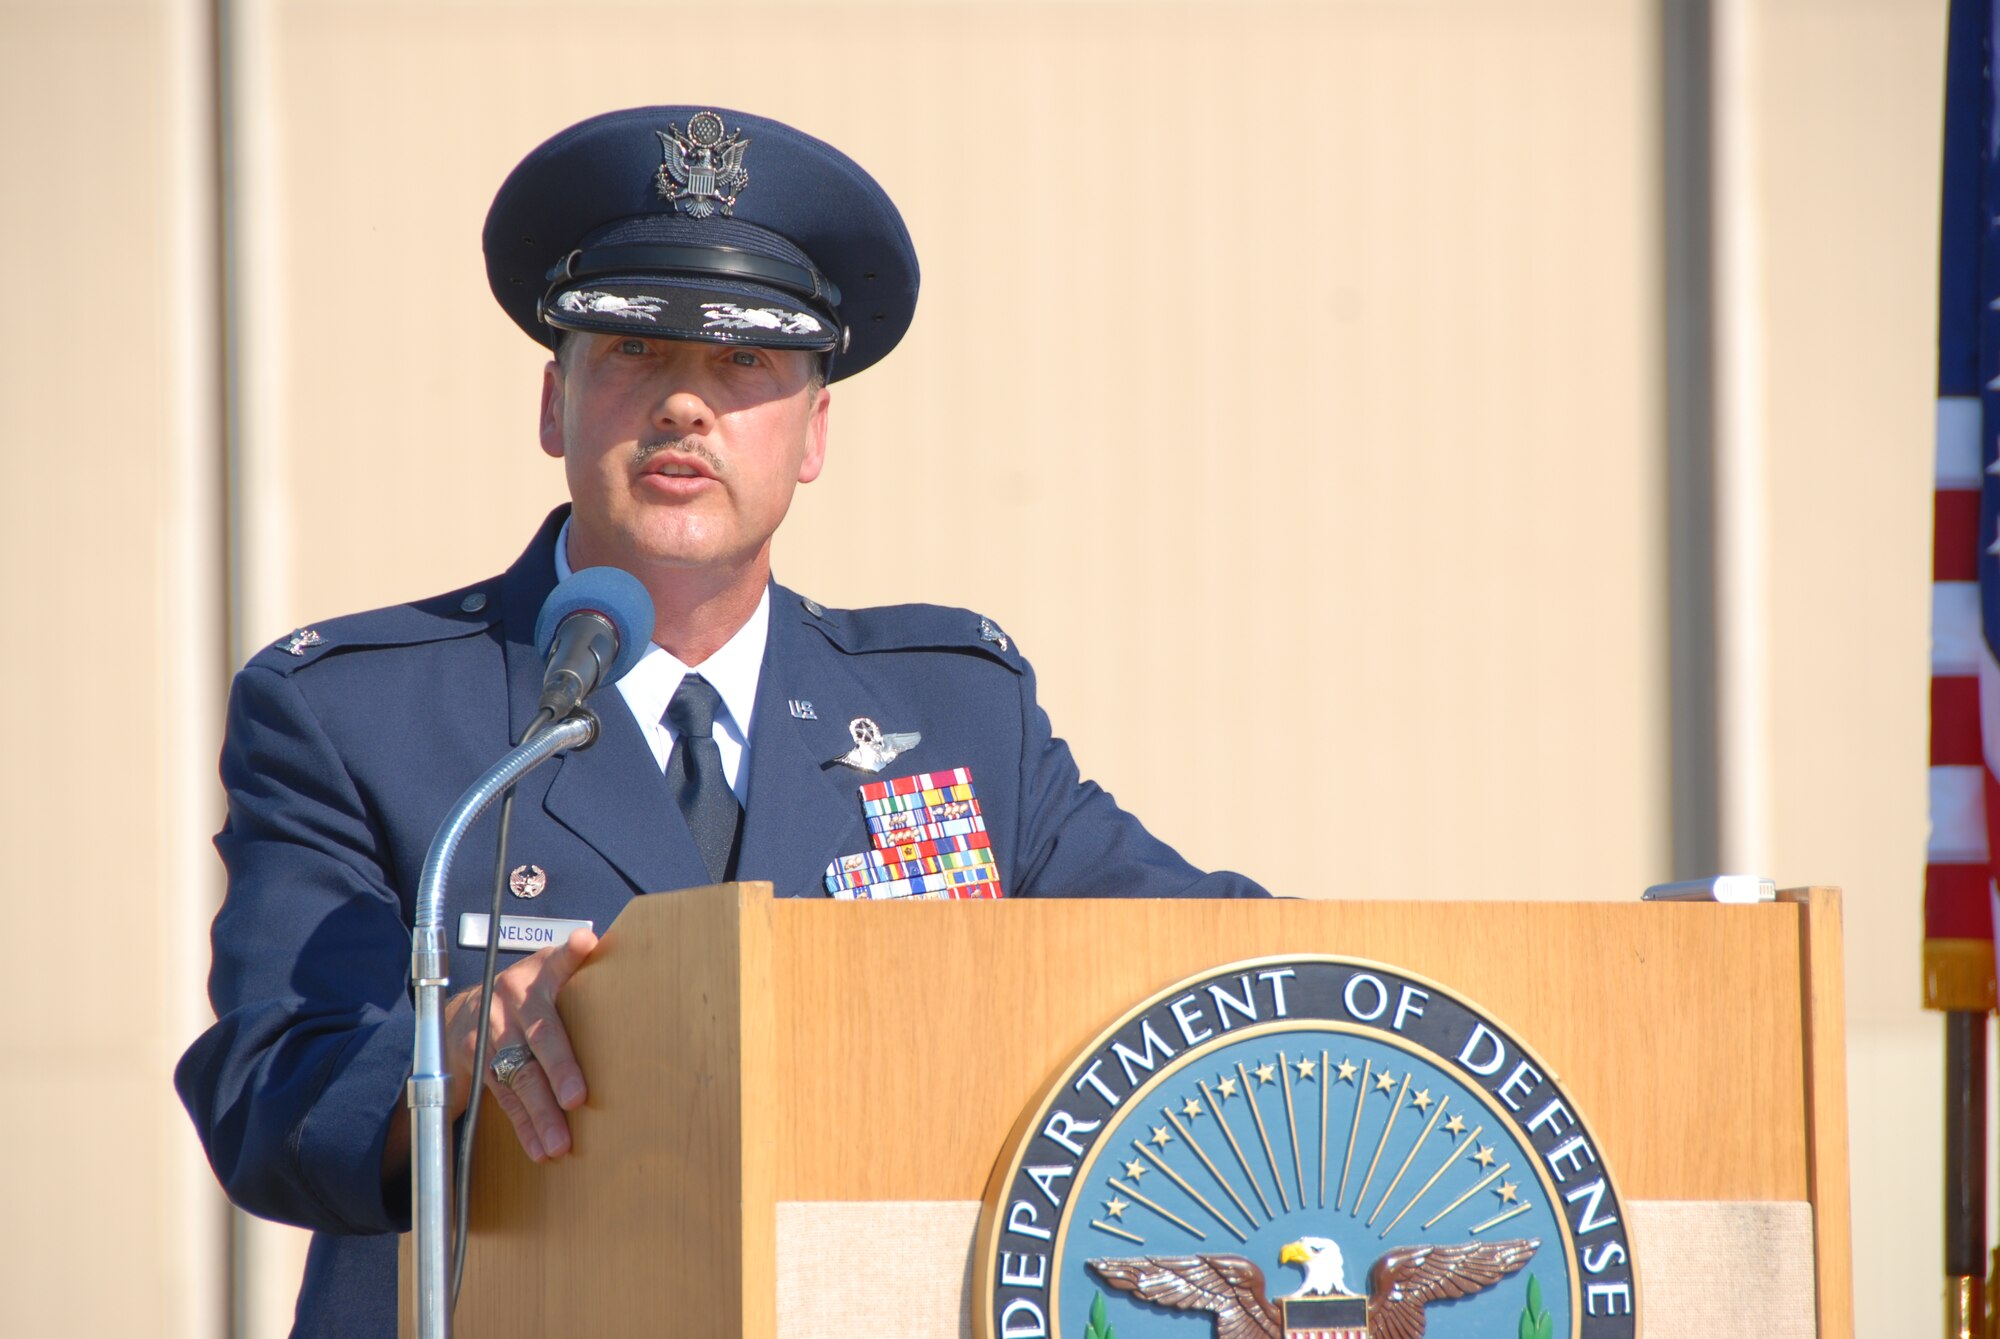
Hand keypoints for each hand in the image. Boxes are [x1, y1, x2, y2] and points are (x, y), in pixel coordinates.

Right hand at [443, 927, 598, 1160]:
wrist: (465, 1010)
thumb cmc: (527, 995)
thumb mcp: (549, 971)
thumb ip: (575, 965)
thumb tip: (600, 944)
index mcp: (538, 974)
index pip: (557, 961)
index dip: (570, 954)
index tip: (584, 943)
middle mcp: (512, 999)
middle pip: (538, 1035)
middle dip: (558, 1069)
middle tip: (577, 1099)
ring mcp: (490, 1031)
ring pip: (518, 1075)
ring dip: (540, 1113)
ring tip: (560, 1143)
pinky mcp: (477, 1061)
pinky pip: (504, 1098)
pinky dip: (523, 1126)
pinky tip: (539, 1146)